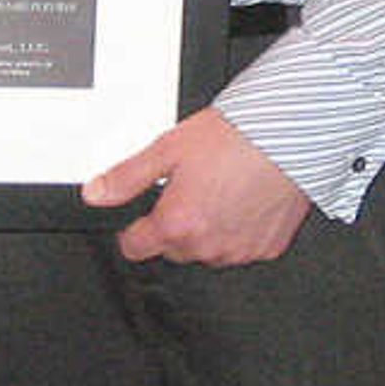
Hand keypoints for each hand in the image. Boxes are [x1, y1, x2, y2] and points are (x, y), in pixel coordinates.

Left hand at [82, 109, 311, 266]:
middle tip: (190, 191)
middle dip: (176, 226)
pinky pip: (243, 247)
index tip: (139, 222)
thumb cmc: (236, 138)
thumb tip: (96, 193)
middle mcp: (207, 244)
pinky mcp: (267, 248)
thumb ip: (127, 177)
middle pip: (174, 248)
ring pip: (209, 250)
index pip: (136, 248)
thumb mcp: (168, 149)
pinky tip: (245, 201)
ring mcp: (239, 250)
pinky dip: (240, 231)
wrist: (288, 135)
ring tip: (220, 192)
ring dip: (208, 231)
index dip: (134, 231)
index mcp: (176, 224)